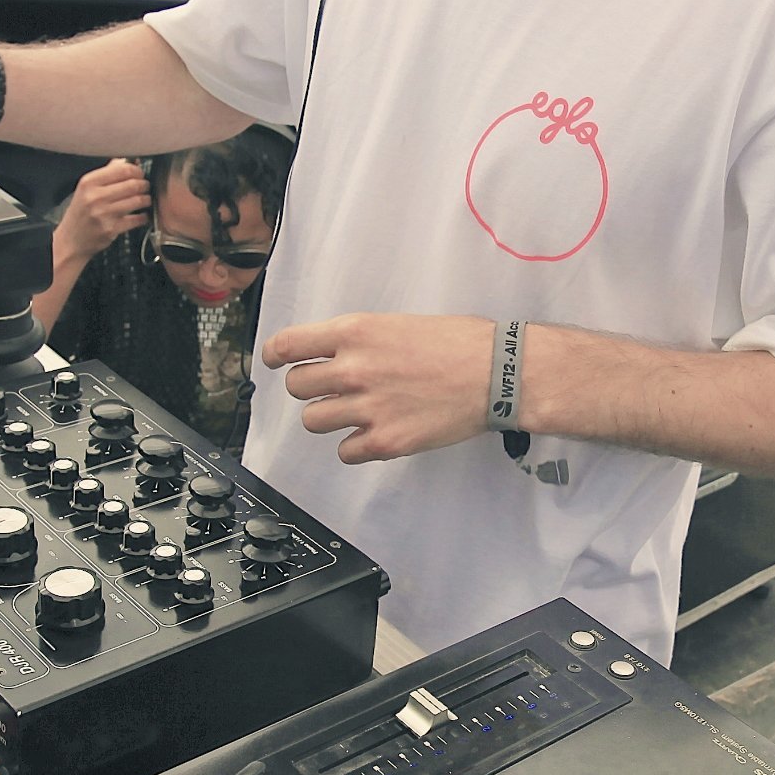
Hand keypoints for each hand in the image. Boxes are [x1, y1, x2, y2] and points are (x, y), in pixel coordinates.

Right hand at [53, 158, 150, 265]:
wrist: (70, 241)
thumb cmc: (81, 212)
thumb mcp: (87, 188)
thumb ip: (107, 172)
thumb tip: (129, 160)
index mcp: (89, 182)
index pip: (122, 169)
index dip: (137, 170)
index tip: (139, 173)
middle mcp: (95, 197)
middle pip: (133, 184)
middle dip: (144, 185)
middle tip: (145, 187)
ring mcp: (104, 214)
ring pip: (138, 200)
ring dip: (146, 200)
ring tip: (145, 200)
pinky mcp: (112, 229)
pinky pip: (137, 219)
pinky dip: (143, 217)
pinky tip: (141, 215)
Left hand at [262, 313, 492, 464]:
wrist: (499, 374)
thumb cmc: (460, 342)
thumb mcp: (399, 323)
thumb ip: (362, 340)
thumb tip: (336, 356)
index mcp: (355, 332)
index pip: (288, 345)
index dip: (275, 355)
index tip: (275, 362)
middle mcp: (353, 369)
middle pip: (296, 386)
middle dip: (308, 388)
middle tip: (330, 390)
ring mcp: (366, 408)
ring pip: (313, 420)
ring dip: (328, 417)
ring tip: (356, 413)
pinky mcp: (384, 441)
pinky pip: (344, 451)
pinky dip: (356, 446)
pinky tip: (376, 433)